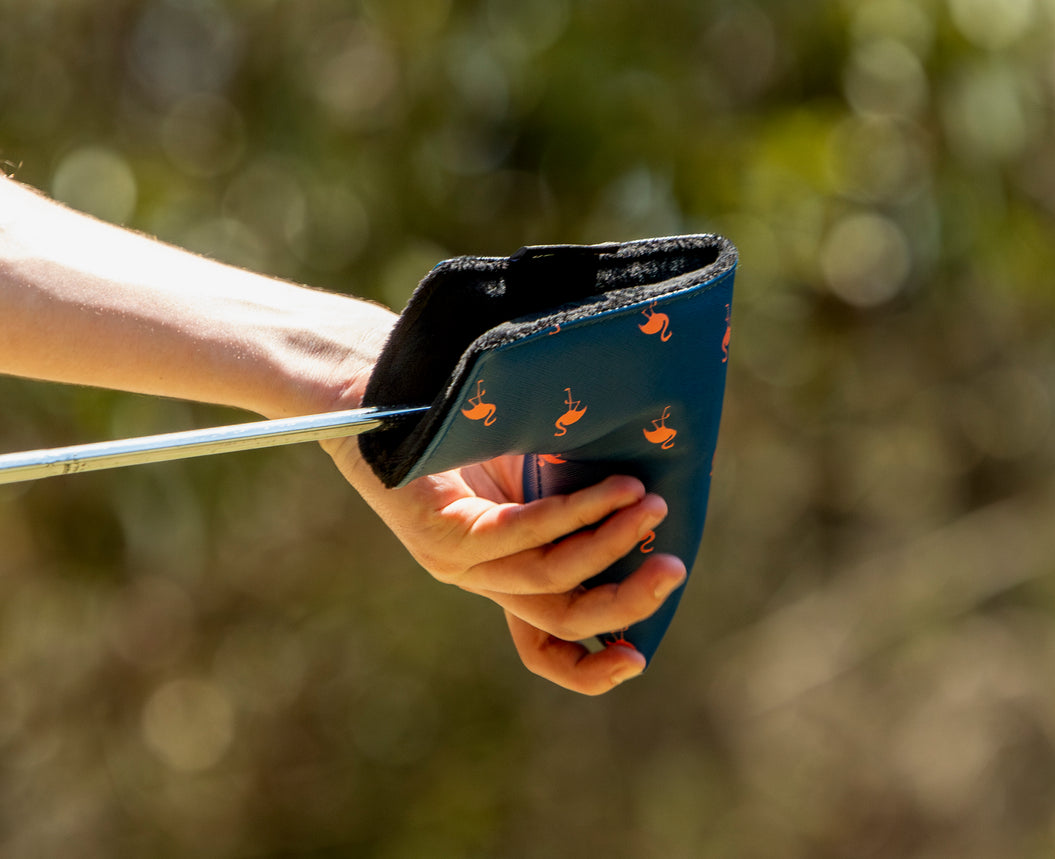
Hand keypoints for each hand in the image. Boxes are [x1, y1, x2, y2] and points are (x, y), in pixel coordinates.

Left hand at [326, 439, 685, 693]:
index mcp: (500, 573)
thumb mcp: (535, 468)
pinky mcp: (441, 532)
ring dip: (611, 543)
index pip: (542, 646)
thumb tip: (659, 500)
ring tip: (652, 505)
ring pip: (549, 577)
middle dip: (626, 604)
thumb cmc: (463, 418)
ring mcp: (456, 560)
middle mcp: (479, 578)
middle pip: (561, 619)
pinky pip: (522, 534)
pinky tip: (615, 491)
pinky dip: (575, 514)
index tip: (638, 658)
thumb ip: (577, 497)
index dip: (589, 667)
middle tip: (674, 569)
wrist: (380, 386)